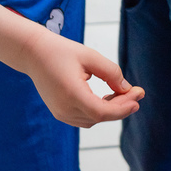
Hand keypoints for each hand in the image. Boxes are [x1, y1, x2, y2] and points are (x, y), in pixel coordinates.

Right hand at [21, 29, 144, 127]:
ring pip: (92, 120)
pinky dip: (98, 111)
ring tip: (124, 94)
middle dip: (121, 107)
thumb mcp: (90, 56)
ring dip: (110, 110)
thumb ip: (111, 72)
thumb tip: (127, 89)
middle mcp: (64, 108)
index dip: (123, 108)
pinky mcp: (59, 112)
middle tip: (137, 93)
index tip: (138, 97)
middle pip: (100, 116)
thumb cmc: (61, 51)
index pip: (102, 112)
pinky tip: (108, 98)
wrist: (33, 53)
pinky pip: (84, 118)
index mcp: (71, 94)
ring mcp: (60, 112)